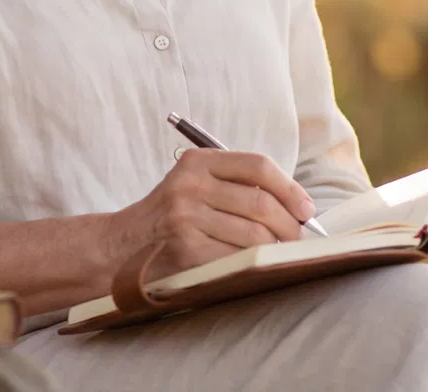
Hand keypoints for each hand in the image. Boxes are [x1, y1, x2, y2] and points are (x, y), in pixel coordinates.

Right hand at [104, 149, 316, 278]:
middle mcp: (189, 185)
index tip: (305, 208)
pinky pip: (236, 257)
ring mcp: (185, 218)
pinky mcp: (185, 249)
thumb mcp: (193, 185)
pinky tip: (256, 266)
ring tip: (280, 253)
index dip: (289, 188)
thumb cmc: (171, 216)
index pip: (258, 166)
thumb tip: (296, 205)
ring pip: (254, 234)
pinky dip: (254, 264)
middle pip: (261, 202)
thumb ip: (235, 185)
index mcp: (196, 162)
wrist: (122, 245)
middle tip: (298, 238)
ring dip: (275, 248)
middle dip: (289, 224)